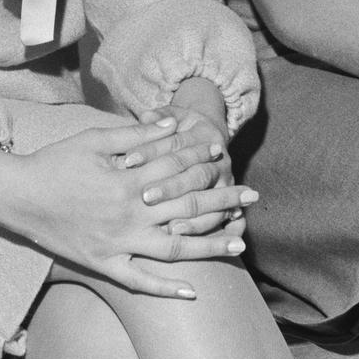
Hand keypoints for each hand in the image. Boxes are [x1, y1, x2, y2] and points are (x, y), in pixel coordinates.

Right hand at [0, 116, 254, 299]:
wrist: (17, 196)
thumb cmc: (55, 162)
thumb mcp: (94, 140)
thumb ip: (135, 134)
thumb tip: (171, 123)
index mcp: (127, 181)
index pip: (176, 169)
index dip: (202, 160)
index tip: (223, 155)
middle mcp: (129, 215)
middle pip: (187, 207)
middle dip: (222, 201)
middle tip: (251, 197)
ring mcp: (118, 243)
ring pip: (174, 248)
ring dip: (209, 246)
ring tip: (239, 244)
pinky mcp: (104, 264)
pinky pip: (139, 281)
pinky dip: (165, 288)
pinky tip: (192, 292)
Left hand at [116, 98, 240, 235]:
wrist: (213, 138)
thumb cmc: (182, 127)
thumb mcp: (174, 115)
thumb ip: (159, 116)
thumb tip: (147, 115)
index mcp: (203, 136)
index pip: (175, 145)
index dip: (150, 151)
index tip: (127, 161)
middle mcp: (218, 160)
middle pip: (195, 176)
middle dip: (172, 187)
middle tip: (146, 197)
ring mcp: (226, 183)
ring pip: (213, 201)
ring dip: (194, 217)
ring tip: (172, 229)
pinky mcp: (230, 202)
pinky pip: (226, 220)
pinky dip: (215, 232)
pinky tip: (203, 243)